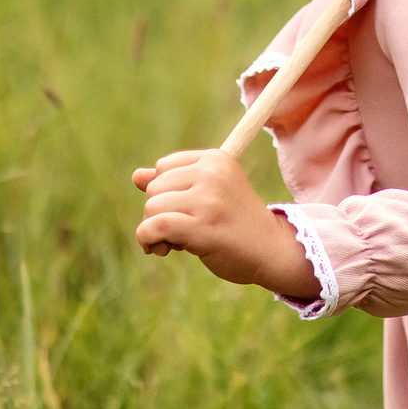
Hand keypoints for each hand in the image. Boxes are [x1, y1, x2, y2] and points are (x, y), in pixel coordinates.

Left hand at [131, 149, 319, 298]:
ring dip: (154, 229)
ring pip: (152, 208)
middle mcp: (212, 174)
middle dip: (159, 211)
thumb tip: (136, 176)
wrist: (271, 249)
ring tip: (176, 241)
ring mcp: (208, 201)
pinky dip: (148, 239)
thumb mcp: (209, 193)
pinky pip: (154, 227)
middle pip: (154, 188)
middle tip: (181, 229)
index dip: (166, 192)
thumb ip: (175, 182)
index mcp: (216, 159)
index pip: (164, 167)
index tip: (184, 209)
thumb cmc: (237, 221)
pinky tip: (160, 249)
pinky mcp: (202, 228)